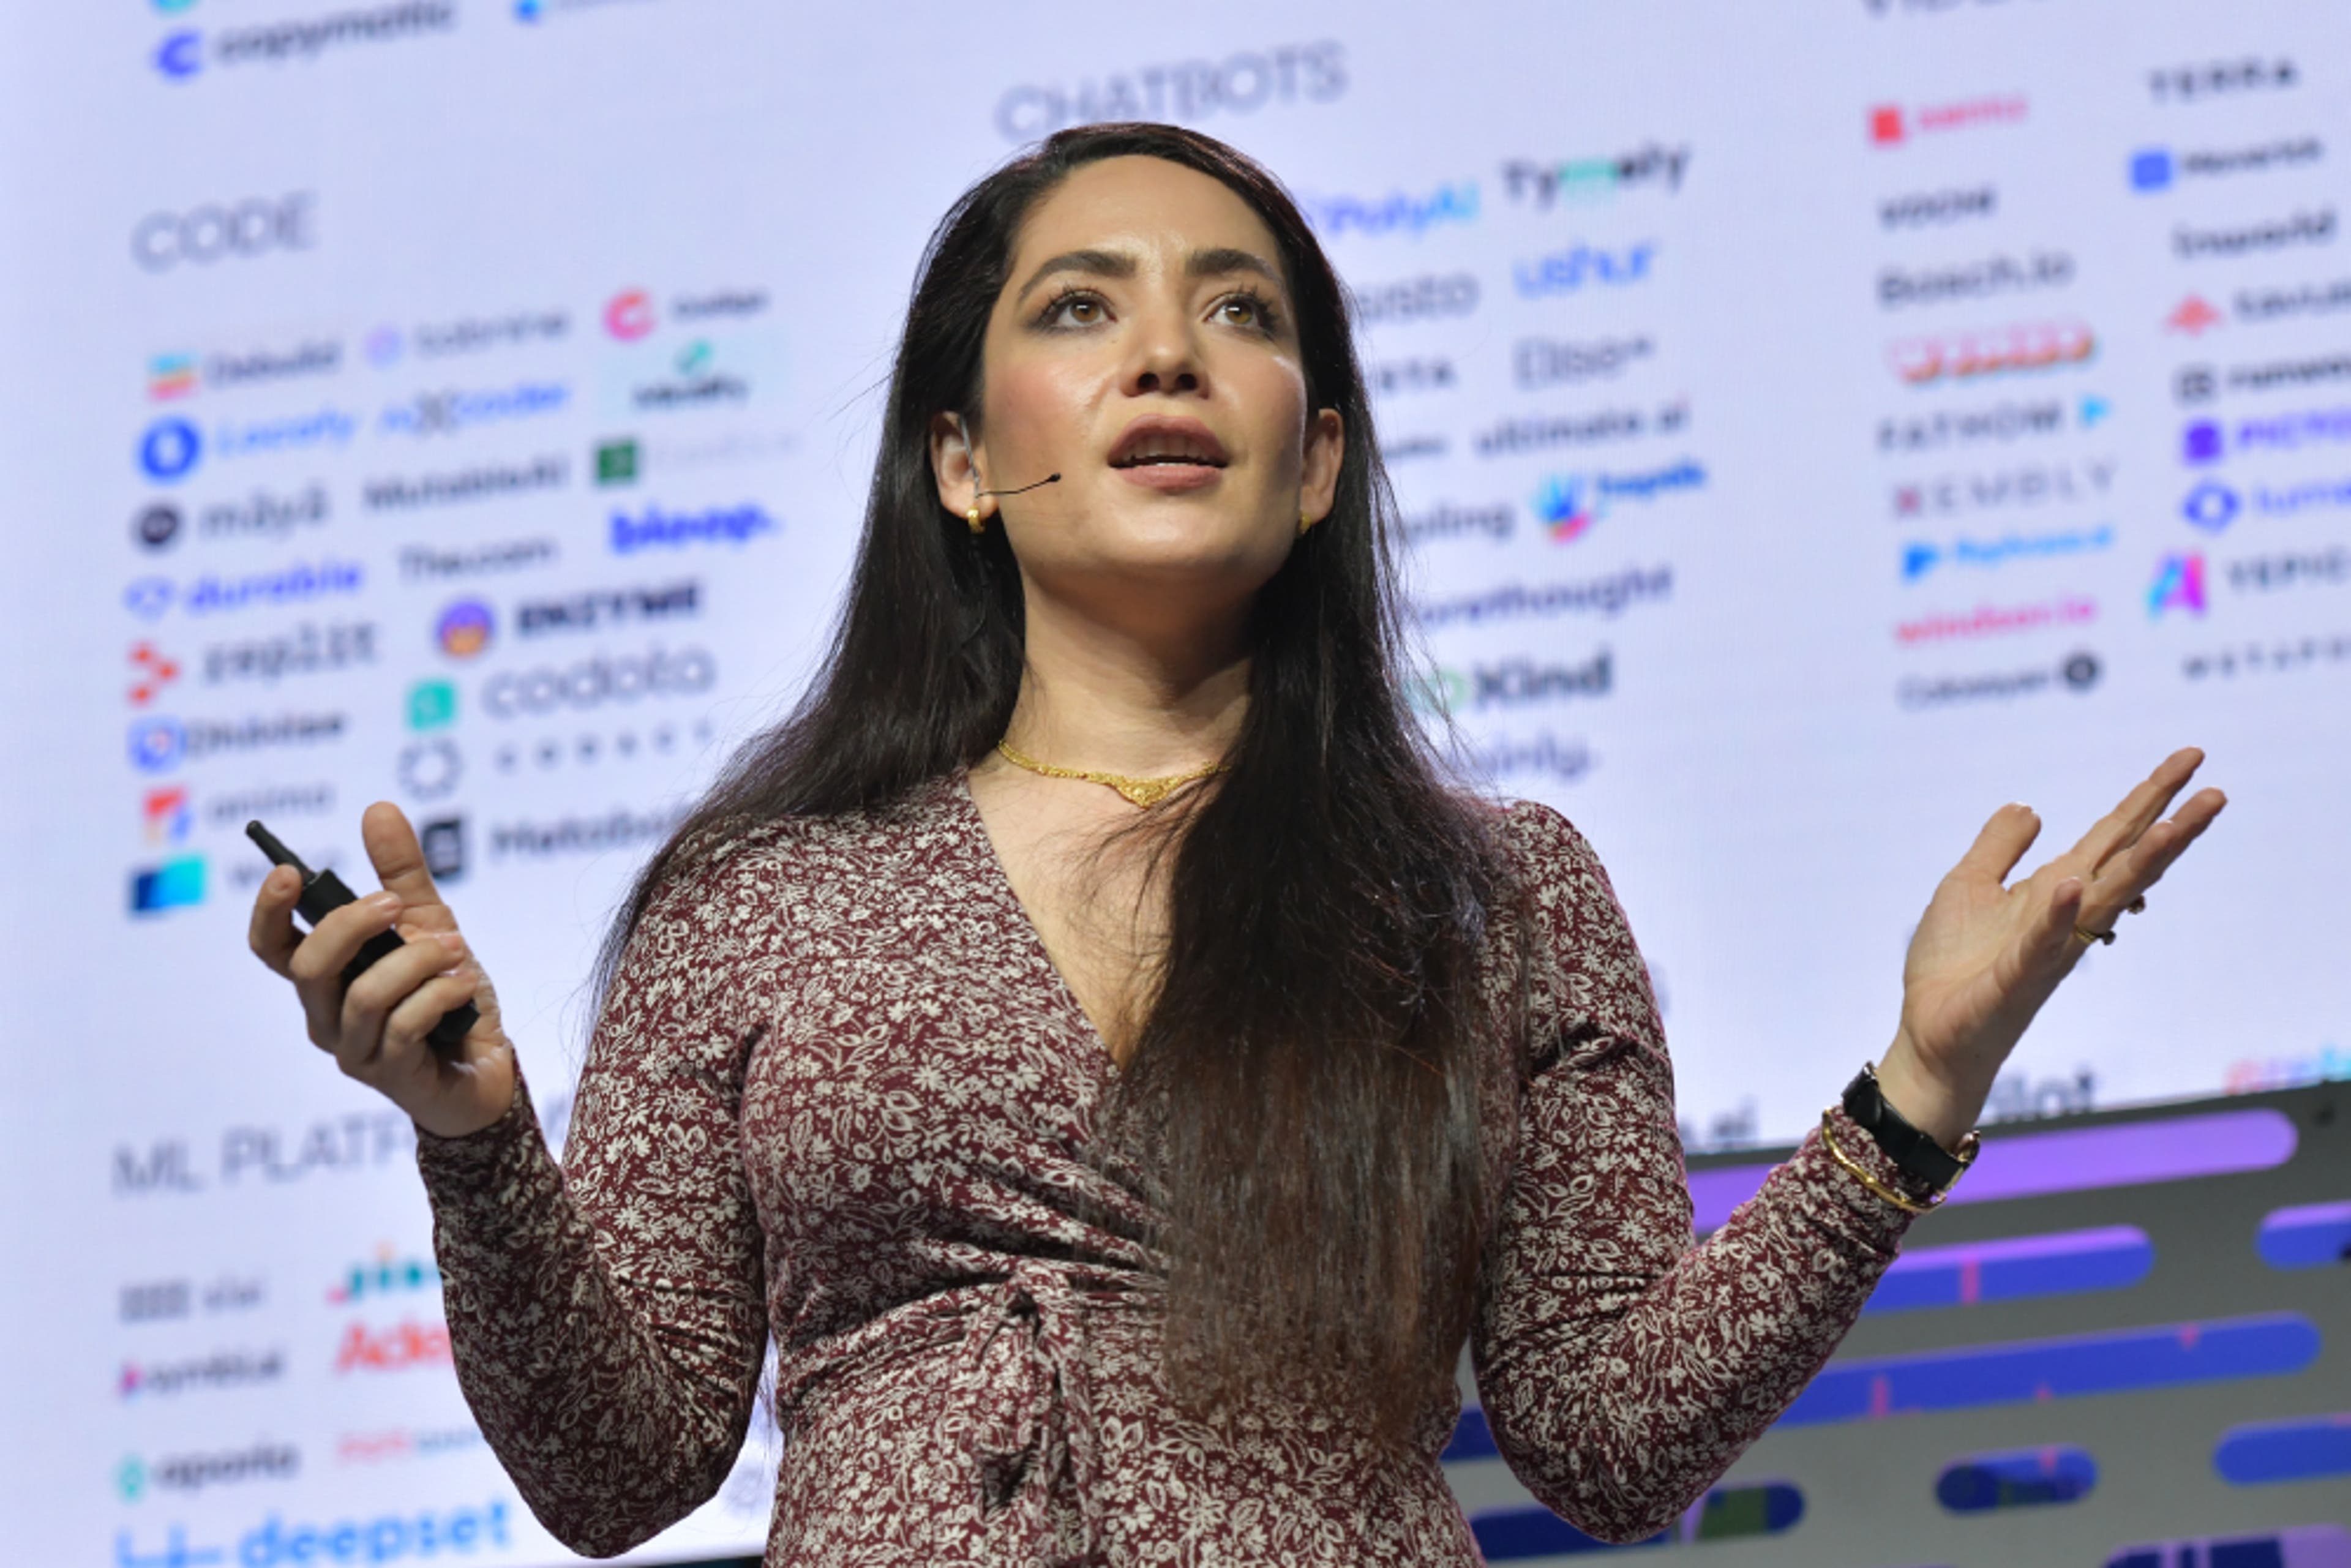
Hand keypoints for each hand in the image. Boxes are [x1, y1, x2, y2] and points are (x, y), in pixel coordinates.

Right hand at [249, 801, 515, 1138]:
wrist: (489, 1067)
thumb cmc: (448, 997)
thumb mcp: (431, 922)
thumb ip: (402, 873)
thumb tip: (377, 808)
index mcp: (326, 978)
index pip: (271, 948)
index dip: (268, 911)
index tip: (289, 871)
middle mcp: (326, 1016)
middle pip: (308, 967)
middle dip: (353, 926)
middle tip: (398, 906)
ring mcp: (354, 1051)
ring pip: (362, 996)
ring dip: (416, 962)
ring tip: (456, 950)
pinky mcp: (391, 1076)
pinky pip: (404, 1027)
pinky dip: (440, 996)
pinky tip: (466, 987)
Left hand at [1877, 747, 2225, 1147]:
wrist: (1929, 1032)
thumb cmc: (1951, 967)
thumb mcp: (1967, 886)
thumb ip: (1998, 848)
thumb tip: (2030, 808)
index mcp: (2054, 891)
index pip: (2112, 837)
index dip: (2150, 798)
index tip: (2190, 759)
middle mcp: (2065, 917)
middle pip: (2128, 864)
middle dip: (2172, 828)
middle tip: (2217, 792)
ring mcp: (2048, 947)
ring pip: (2104, 901)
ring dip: (2141, 865)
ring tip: (2174, 826)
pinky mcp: (2016, 977)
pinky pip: (2041, 944)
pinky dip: (2055, 915)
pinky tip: (2069, 886)